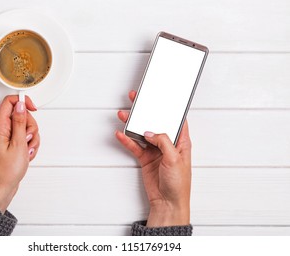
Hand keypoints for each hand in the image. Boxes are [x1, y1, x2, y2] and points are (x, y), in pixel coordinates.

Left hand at [0, 95, 39, 212]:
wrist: (4, 187)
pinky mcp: (13, 143)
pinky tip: (27, 154)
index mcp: (0, 126)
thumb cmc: (7, 170)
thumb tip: (20, 105)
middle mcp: (3, 129)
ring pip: (27, 127)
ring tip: (27, 150)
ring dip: (32, 138)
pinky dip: (31, 145)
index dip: (23, 102)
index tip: (33, 109)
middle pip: (22, 114)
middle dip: (31, 126)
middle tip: (27, 139)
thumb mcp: (18, 143)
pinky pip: (27, 137)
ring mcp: (8, 136)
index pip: (10, 101)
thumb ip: (20, 122)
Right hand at [116, 90, 191, 226]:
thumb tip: (150, 132)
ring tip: (124, 115)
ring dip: (133, 125)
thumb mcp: (174, 159)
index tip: (160, 98)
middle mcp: (168, 144)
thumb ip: (163, 141)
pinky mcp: (145, 158)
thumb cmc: (178, 184)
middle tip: (137, 100)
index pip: (176, 120)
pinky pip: (134, 146)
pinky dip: (127, 140)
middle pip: (155, 123)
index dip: (169, 109)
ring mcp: (155, 151)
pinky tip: (121, 134)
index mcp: (181, 142)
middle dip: (146, 112)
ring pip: (142, 133)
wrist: (167, 202)